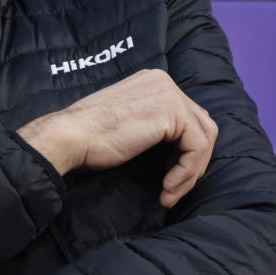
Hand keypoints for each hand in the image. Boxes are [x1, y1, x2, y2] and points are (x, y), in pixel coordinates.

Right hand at [16, 68, 218, 208]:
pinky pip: (196, 147)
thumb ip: (153, 124)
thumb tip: (178, 148)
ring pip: (204, 138)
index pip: (187, 117)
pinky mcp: (172, 113)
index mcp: (153, 81)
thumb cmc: (90, 135)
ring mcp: (170, 94)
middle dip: (193, 162)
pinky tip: (167, 186)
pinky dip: (186, 172)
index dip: (184, 151)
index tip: (168, 177)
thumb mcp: (128, 123)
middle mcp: (164, 82)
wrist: (70, 136)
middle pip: (201, 125)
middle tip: (174, 188)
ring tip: (170, 192)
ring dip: (191, 171)